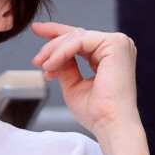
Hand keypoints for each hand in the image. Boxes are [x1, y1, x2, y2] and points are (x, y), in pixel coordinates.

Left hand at [31, 22, 139, 137]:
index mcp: (109, 55)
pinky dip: (61, 52)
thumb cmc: (96, 112)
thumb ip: (65, 66)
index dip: (56, 33)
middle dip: (51, 45)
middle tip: (36, 60)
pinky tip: (50, 64)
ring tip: (43, 66)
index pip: (80, 38)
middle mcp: (116, 46)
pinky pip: (79, 41)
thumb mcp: (73, 84)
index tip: (37, 29)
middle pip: (76, 34)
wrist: (110, 125)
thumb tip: (51, 55)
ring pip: (75, 36)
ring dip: (54, 51)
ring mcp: (118, 43)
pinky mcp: (115, 44)